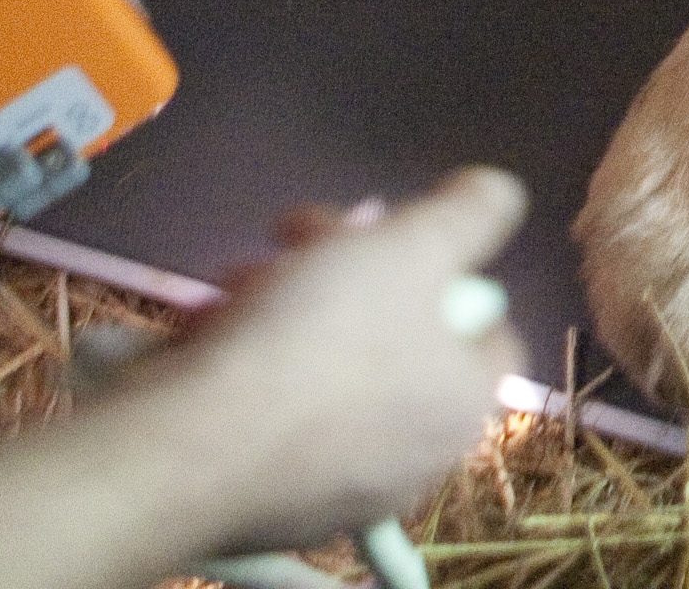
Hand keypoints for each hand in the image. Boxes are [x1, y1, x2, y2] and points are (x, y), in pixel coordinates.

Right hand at [123, 166, 522, 552]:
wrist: (190, 447)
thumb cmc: (320, 340)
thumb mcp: (414, 245)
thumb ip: (473, 211)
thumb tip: (499, 196)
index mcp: (461, 406)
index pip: (487, 329)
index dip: (446, 268)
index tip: (391, 235)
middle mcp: (409, 458)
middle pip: (394, 336)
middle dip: (343, 269)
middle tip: (296, 234)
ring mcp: (331, 484)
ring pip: (322, 364)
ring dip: (282, 300)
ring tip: (238, 277)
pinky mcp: (259, 492)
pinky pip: (267, 408)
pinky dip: (243, 358)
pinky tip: (207, 327)